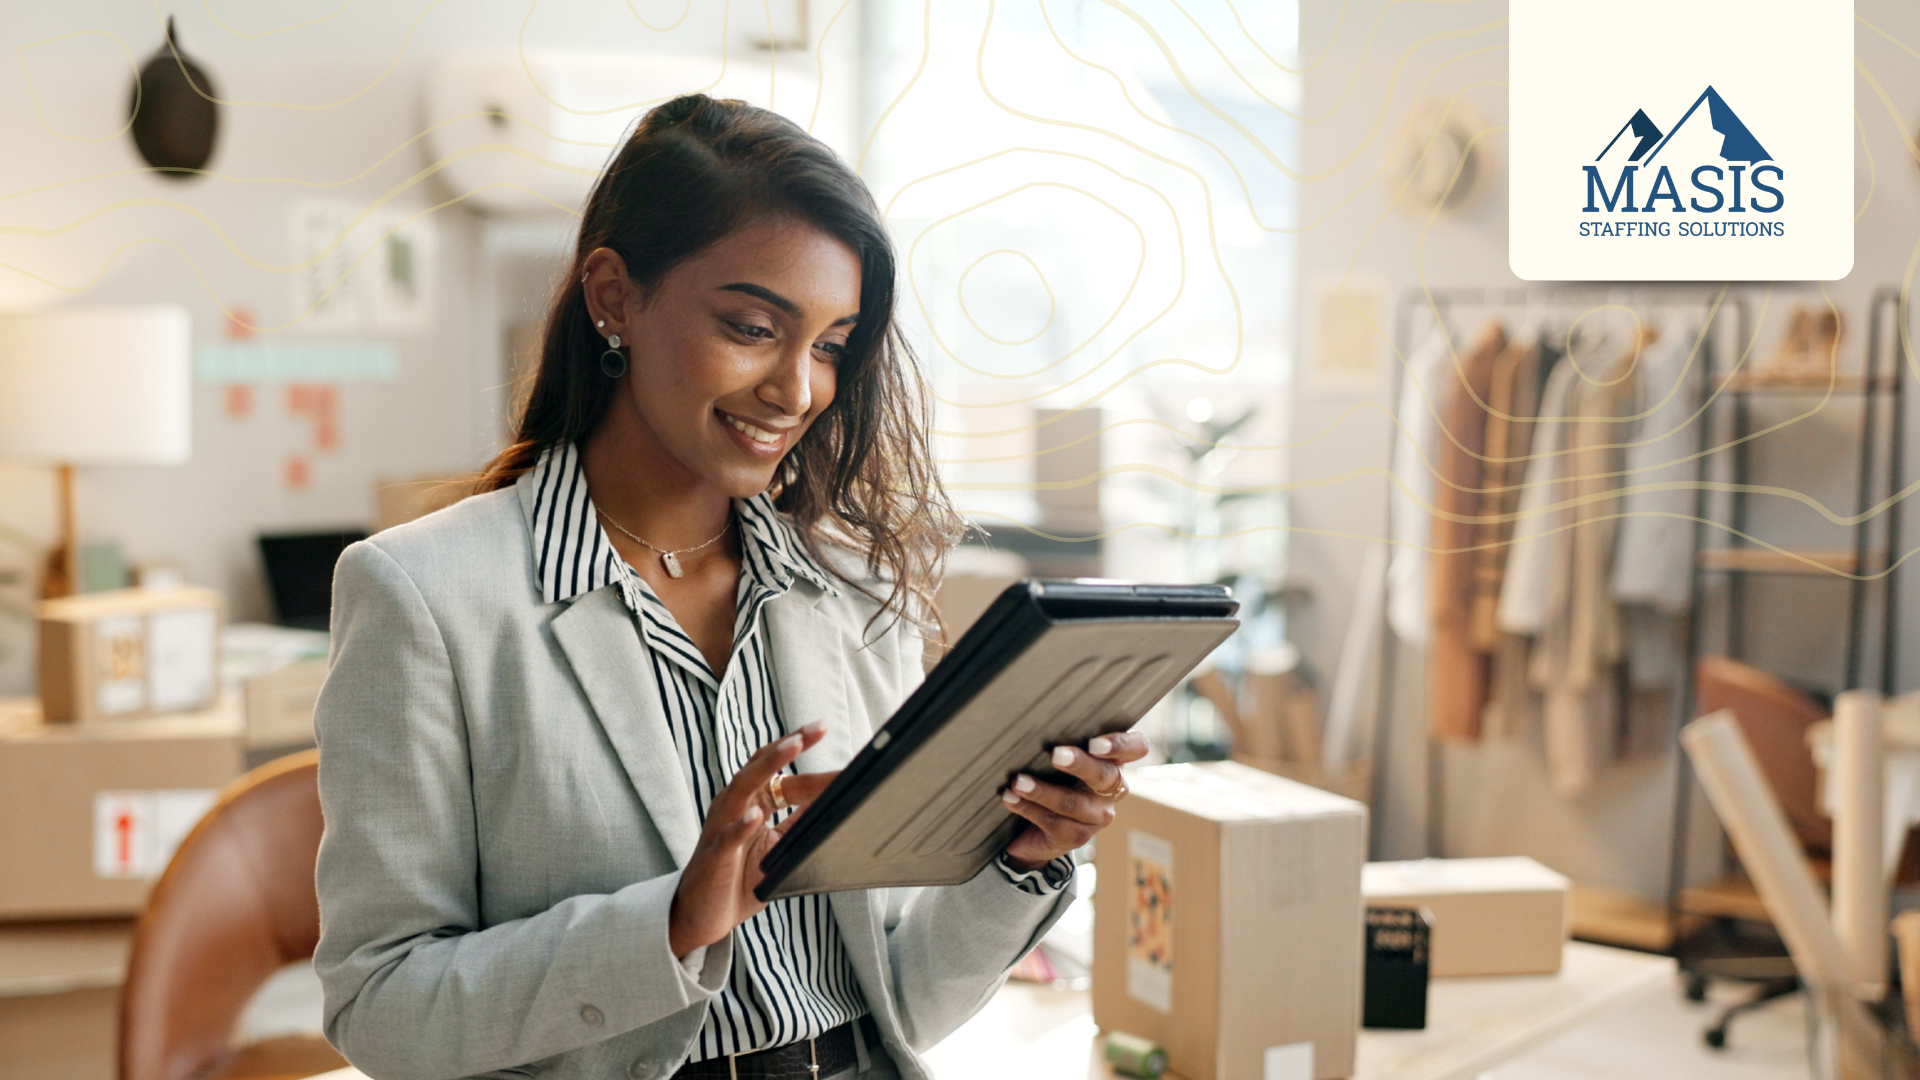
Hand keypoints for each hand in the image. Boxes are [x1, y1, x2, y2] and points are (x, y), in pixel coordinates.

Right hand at [668, 722, 839, 956]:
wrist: (699, 917)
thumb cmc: (736, 880)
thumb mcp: (777, 847)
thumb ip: (798, 823)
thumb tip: (832, 801)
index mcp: (749, 803)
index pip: (780, 772)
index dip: (806, 758)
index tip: (827, 734)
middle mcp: (733, 807)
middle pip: (760, 768)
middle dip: (788, 745)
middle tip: (816, 728)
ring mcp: (721, 829)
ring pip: (742, 789)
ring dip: (768, 767)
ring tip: (792, 747)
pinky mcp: (714, 857)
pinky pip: (727, 838)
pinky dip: (741, 825)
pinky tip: (756, 815)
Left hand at [1001, 730, 1148, 871]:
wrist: (1034, 831)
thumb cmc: (1050, 779)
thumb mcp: (1060, 759)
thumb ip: (1062, 740)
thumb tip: (1036, 719)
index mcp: (1114, 762)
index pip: (1136, 747)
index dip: (1122, 744)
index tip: (1095, 743)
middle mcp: (1112, 790)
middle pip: (1105, 775)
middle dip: (1079, 764)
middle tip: (1055, 755)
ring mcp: (1097, 816)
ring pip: (1073, 802)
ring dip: (1042, 790)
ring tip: (1018, 781)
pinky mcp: (1075, 836)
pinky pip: (1052, 821)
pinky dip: (1027, 807)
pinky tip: (1010, 798)